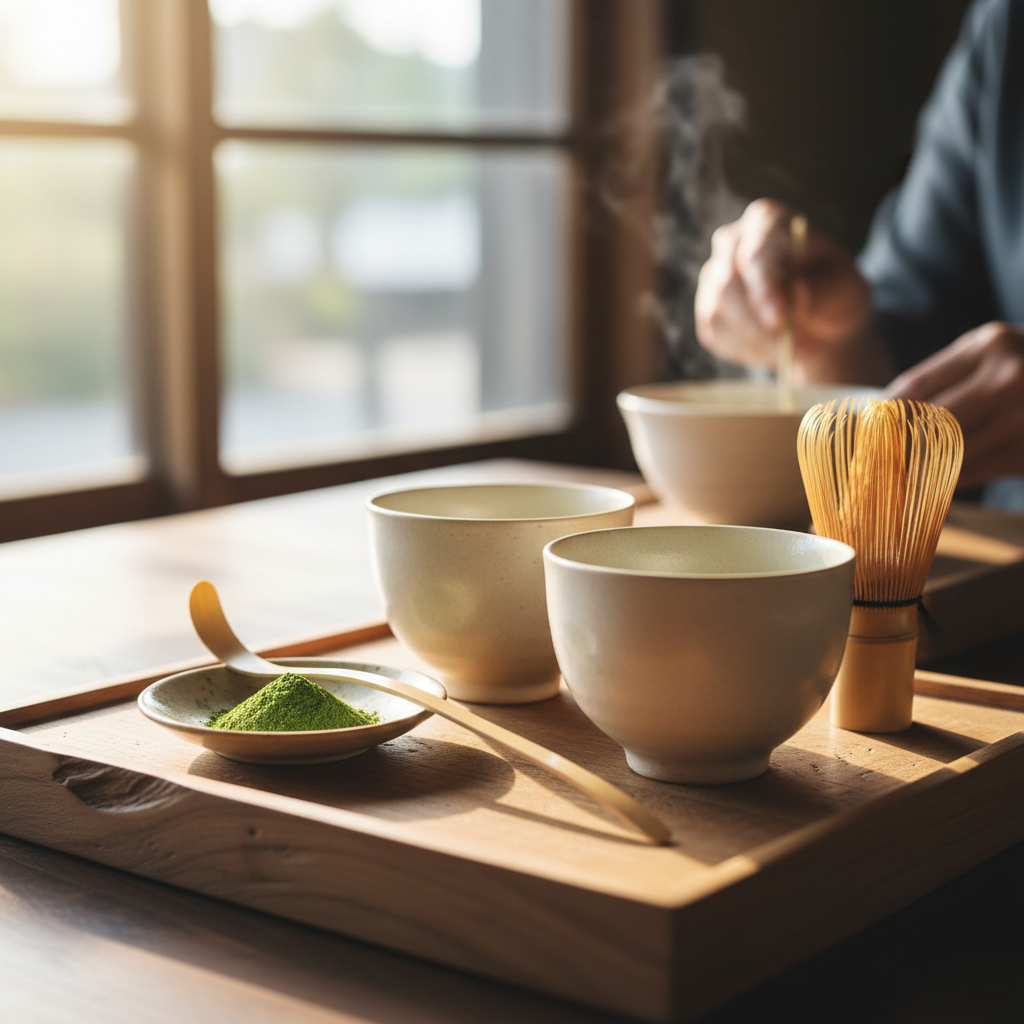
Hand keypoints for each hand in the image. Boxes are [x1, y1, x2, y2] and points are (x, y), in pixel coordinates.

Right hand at [694, 199, 875, 380]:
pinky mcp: (707, 309)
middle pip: (727, 284)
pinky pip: (714, 334)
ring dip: (755, 339)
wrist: (819, 321)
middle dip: (757, 323)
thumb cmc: (832, 293)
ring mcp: (714, 275)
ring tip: (788, 346)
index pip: (755, 254)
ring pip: (717, 313)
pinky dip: (744, 348)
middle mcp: (732, 242)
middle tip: (789, 346)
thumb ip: (820, 290)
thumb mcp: (842, 288)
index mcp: (767, 221)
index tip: (778, 319)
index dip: (765, 289)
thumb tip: (796, 293)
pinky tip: (770, 346)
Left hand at [885, 322, 1023, 486]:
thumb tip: (880, 415)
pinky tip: (939, 480)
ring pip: (952, 452)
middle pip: (930, 422)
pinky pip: (977, 472)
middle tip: (875, 460)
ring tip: (901, 473)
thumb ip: (942, 378)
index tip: (863, 431)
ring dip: (922, 467)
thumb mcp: (989, 354)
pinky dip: (952, 478)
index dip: (884, 414)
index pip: (916, 386)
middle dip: (899, 443)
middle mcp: (1009, 378)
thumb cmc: (1022, 367)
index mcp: (989, 346)